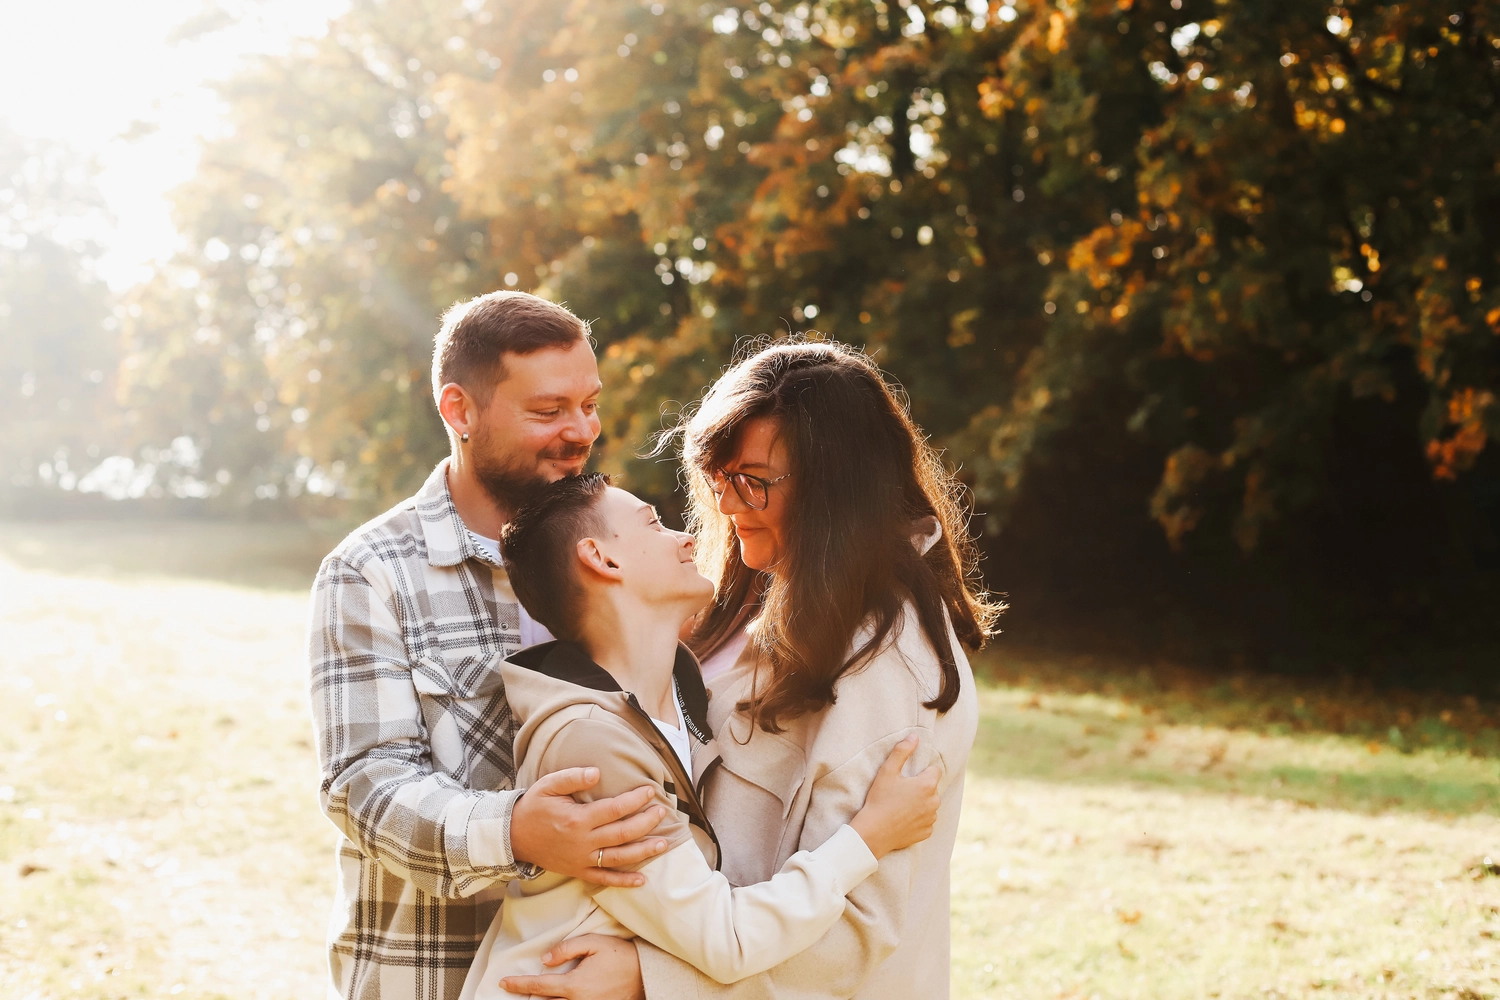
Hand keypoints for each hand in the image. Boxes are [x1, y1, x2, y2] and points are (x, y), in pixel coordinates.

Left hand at [500, 934, 643, 999]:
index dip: (519, 985)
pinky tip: (556, 997)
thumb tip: (545, 960)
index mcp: (575, 985)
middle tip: (512, 990)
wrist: (646, 974)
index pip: (539, 987)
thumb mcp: (594, 943)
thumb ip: (567, 948)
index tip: (504, 982)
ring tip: (532, 996)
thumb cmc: (621, 955)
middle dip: (528, 999)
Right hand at [510, 767, 669, 887]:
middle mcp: (582, 842)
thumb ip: (573, 777)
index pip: (615, 810)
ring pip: (619, 858)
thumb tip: (597, 772)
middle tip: (662, 812)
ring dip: (643, 852)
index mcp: (577, 819)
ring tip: (664, 843)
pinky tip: (642, 880)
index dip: (635, 800)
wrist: (513, 836)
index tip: (650, 790)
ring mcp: (581, 860)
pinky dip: (623, 881)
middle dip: (646, 823)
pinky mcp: (578, 871)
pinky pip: (604, 880)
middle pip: (622, 834)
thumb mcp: (548, 785)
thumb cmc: (533, 807)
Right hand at [848, 735, 941, 858]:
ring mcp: (931, 818)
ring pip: (930, 805)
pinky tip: (903, 818)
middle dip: (921, 787)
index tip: (908, 777)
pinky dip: (918, 819)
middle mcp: (934, 802)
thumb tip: (914, 736)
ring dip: (921, 803)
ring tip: (901, 806)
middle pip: (932, 788)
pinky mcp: (927, 832)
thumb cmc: (880, 799)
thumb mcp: (887, 771)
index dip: (922, 771)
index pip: (935, 770)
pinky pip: (926, 821)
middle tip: (901, 792)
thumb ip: (902, 751)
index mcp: (927, 785)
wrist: (874, 831)